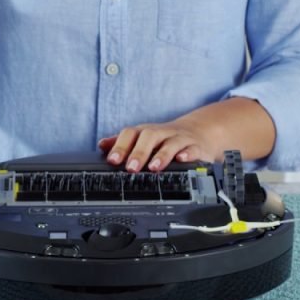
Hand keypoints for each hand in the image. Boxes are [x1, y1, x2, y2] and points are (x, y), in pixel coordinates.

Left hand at [97, 119, 221, 172]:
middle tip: (131, 168)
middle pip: (149, 136)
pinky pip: (192, 149)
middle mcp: (162, 133)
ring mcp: (179, 139)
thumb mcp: (142, 138)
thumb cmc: (164, 139)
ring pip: (170, 143)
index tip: (112, 160)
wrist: (198, 131)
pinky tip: (182, 160)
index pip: (130, 134)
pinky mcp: (196, 147)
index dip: (120, 146)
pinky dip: (187, 154)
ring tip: (153, 167)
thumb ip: (122, 143)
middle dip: (139, 152)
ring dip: (162, 155)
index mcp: (146, 132)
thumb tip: (101, 145)